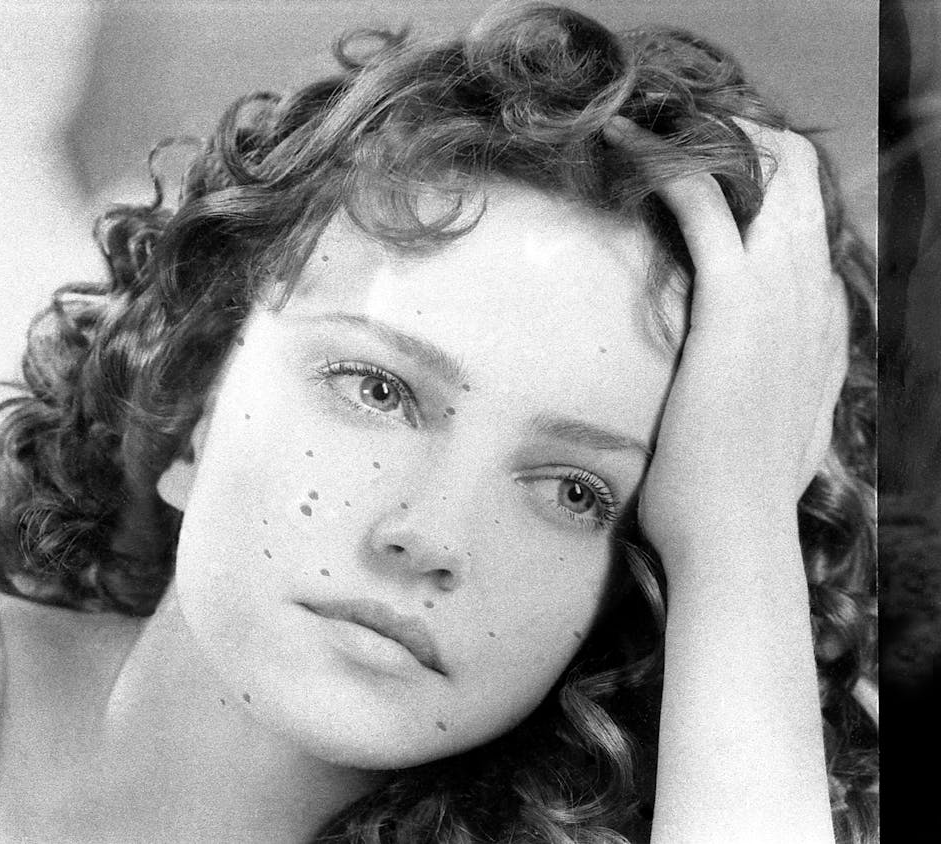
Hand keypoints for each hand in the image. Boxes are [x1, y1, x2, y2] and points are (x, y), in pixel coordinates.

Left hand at [605, 117, 849, 573]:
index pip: (807, 225)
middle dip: (742, 141)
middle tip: (668, 142)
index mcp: (821, 326)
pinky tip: (625, 154)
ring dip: (708, 137)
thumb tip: (740, 394)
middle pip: (802, 177)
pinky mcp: (736, 309)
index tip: (697, 180)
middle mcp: (812, 299)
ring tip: (642, 134)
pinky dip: (670, 166)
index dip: (760, 187)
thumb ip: (766, 400)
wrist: (736, 542)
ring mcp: (782, 300)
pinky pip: (708, 203)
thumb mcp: (765, 440)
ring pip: (770, 170)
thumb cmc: (732, 501)